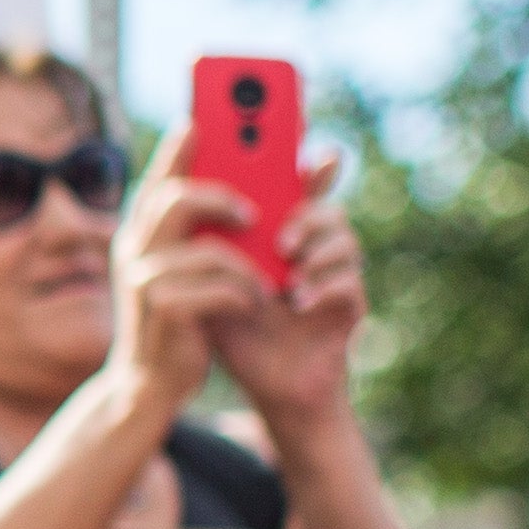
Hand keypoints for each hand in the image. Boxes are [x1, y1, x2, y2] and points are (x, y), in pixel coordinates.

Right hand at [108, 123, 268, 416]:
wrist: (149, 385)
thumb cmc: (180, 322)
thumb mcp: (187, 272)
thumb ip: (205, 233)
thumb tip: (249, 197)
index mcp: (142, 234)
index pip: (158, 179)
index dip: (177, 148)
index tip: (199, 120)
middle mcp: (134, 250)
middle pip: (175, 200)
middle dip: (222, 197)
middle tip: (254, 213)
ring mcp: (143, 281)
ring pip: (205, 249)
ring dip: (244, 265)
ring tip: (265, 281)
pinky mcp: (162, 311)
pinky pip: (217, 288)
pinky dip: (243, 295)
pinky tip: (252, 306)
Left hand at [212, 147, 370, 423]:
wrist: (262, 382)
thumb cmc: (234, 322)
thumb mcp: (213, 275)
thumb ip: (205, 234)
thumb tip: (180, 186)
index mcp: (283, 230)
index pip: (300, 184)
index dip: (308, 162)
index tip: (308, 146)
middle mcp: (315, 246)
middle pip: (325, 204)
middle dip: (308, 211)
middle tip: (282, 237)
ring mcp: (336, 274)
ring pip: (343, 239)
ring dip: (316, 251)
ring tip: (288, 271)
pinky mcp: (349, 307)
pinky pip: (349, 282)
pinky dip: (323, 287)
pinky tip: (300, 302)